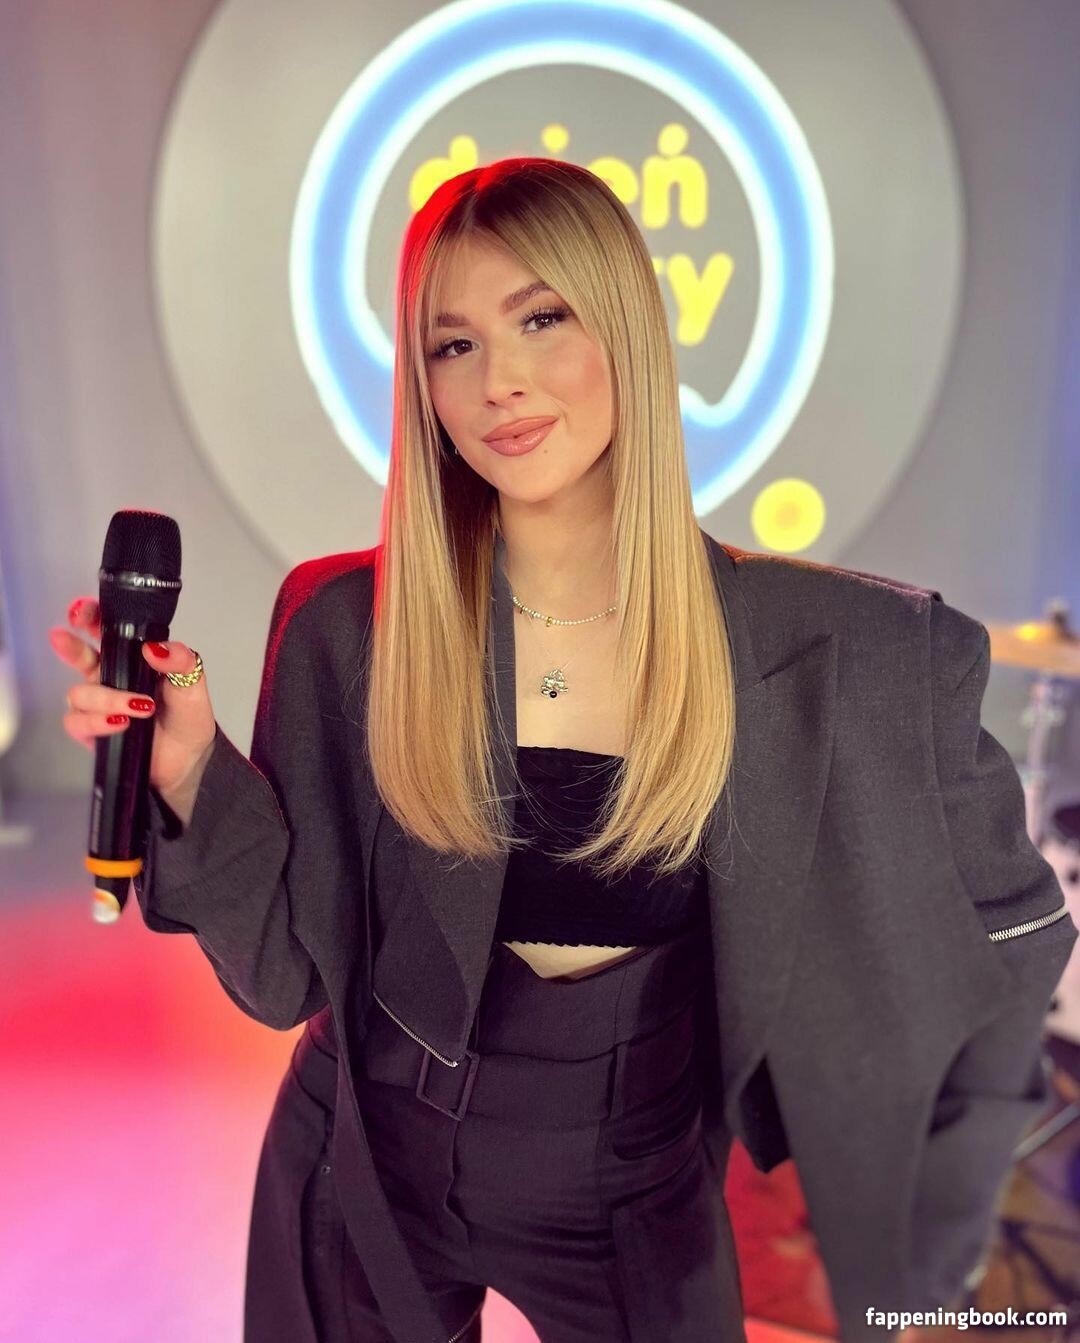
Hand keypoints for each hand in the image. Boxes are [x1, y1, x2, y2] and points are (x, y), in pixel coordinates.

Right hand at [49, 596, 216, 800]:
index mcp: (133, 659)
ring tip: (138, 706)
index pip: (107, 632)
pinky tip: (121, 723)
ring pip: (79, 693)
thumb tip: (155, 648)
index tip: (84, 612)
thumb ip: (181, 661)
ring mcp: (99, 705)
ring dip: (107, 698)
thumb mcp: (194, 684)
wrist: (188, 761)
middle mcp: (111, 678)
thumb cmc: (188, 719)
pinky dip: (98, 721)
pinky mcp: (93, 731)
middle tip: (63, 637)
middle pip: (78, 656)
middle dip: (69, 646)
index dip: (91, 618)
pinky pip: (77, 721)